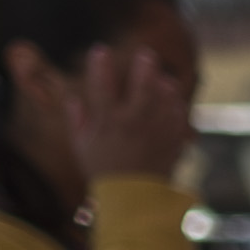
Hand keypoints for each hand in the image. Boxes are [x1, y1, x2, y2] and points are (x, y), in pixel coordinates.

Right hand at [55, 33, 198, 185]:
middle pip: (141, 88)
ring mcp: (154, 133)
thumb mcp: (82, 146)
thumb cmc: (102, 170)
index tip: (99, 50)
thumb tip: (72, 98)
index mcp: (107, 123)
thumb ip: (78, 120)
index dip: (100, 65)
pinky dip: (176, 107)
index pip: (101, 86)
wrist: (131, 200)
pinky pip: (178, 119)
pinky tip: (173, 100)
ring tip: (164, 79)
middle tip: (145, 55)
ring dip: (165, 85)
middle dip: (143, 68)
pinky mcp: (171, 142)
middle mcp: (132, 125)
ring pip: (164, 101)